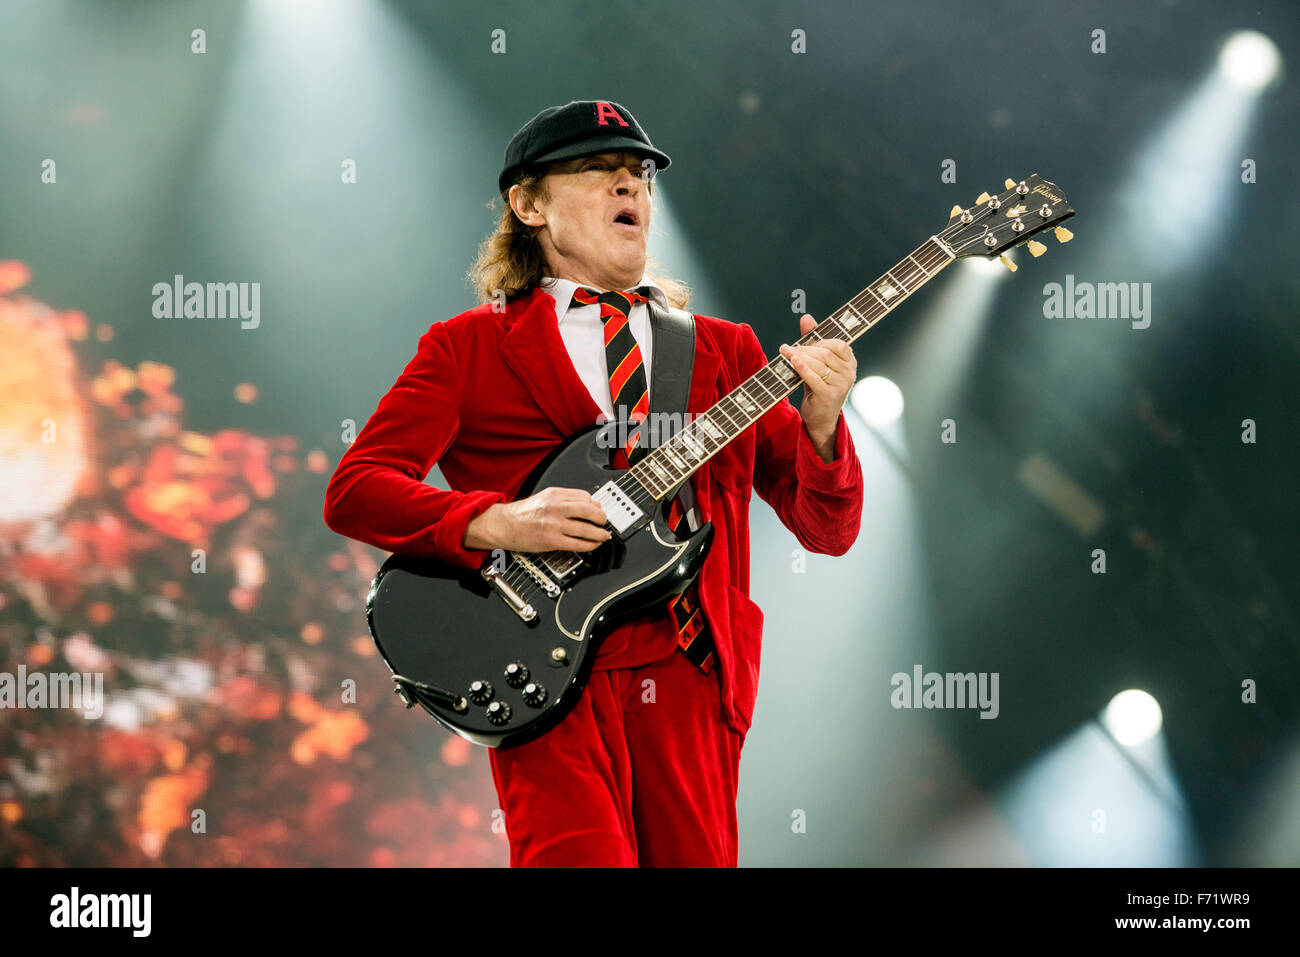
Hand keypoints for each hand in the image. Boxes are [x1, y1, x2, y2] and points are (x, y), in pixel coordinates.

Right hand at [464, 486, 611, 552]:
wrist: (504, 525)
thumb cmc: (523, 513)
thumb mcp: (544, 497)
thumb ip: (565, 500)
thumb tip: (588, 506)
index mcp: (554, 494)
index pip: (584, 496)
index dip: (595, 505)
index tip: (598, 510)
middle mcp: (555, 508)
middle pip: (589, 510)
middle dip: (601, 518)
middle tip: (604, 522)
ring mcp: (554, 524)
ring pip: (586, 529)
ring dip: (599, 534)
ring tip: (603, 536)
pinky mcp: (551, 541)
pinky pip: (577, 544)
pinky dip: (589, 545)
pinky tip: (592, 545)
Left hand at [778, 314, 855, 461]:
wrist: (820, 418)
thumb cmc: (818, 387)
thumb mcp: (817, 363)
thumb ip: (813, 340)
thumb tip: (806, 317)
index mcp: (850, 363)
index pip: (838, 344)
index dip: (820, 341)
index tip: (803, 344)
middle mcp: (849, 373)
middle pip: (825, 353)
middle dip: (804, 349)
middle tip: (787, 349)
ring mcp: (842, 385)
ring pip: (818, 364)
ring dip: (799, 357)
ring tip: (785, 353)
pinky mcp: (830, 395)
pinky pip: (814, 377)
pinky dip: (802, 368)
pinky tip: (793, 362)